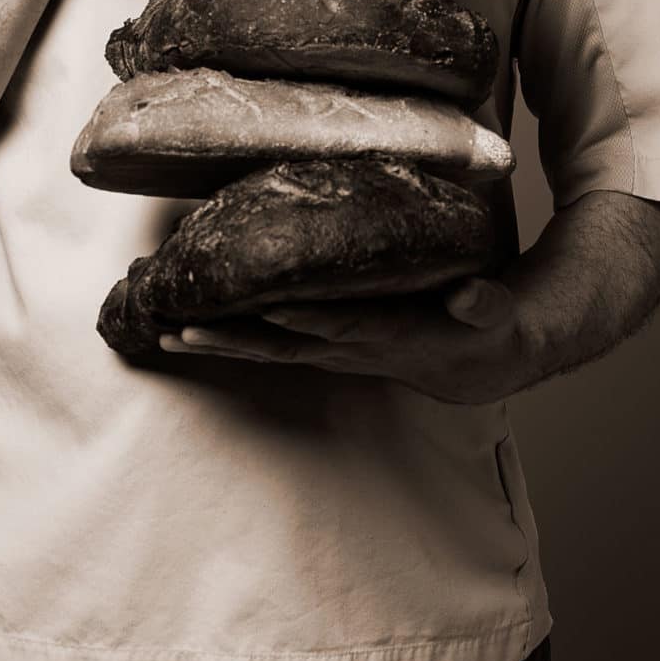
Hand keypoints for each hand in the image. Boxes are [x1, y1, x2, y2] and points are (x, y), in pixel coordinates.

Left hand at [157, 277, 522, 405]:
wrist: (470, 365)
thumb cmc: (481, 330)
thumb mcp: (494, 317)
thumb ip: (485, 304)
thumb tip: (473, 295)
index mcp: (391, 333)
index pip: (344, 326)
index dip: (309, 320)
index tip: (270, 307)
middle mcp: (351, 348)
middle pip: (285, 346)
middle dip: (234, 339)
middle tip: (184, 329)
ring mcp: (331, 351)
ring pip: (266, 350)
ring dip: (216, 343)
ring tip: (165, 332)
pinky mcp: (319, 347)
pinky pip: (265, 346)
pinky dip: (225, 339)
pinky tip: (183, 329)